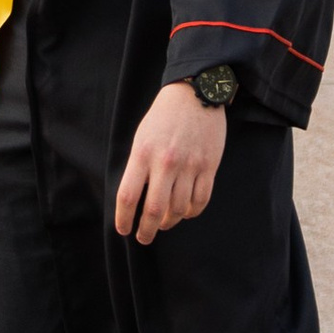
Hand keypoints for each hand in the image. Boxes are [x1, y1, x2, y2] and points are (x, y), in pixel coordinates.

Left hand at [114, 81, 226, 243]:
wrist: (195, 94)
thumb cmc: (163, 118)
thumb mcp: (142, 138)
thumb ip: (138, 167)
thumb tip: (136, 201)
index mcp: (143, 153)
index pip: (128, 196)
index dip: (124, 219)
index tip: (124, 230)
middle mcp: (165, 162)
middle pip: (155, 210)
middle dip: (147, 231)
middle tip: (144, 238)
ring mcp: (189, 165)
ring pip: (179, 209)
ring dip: (170, 222)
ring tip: (165, 222)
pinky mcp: (209, 167)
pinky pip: (200, 201)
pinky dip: (191, 212)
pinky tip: (184, 212)